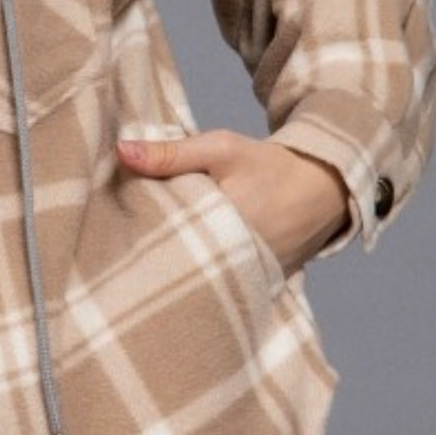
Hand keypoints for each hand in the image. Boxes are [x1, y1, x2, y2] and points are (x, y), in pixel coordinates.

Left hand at [116, 130, 349, 276]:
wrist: (321, 188)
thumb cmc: (268, 166)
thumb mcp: (221, 150)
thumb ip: (172, 153)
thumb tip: (121, 151)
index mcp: (224, 227)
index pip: (165, 237)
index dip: (138, 231)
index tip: (114, 223)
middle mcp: (236, 261)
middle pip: (177, 262)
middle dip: (152, 253)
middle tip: (121, 244)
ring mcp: (248, 277)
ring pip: (196, 274)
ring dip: (174, 264)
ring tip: (141, 259)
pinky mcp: (256, 284)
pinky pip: (219, 281)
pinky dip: (200, 272)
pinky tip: (179, 265)